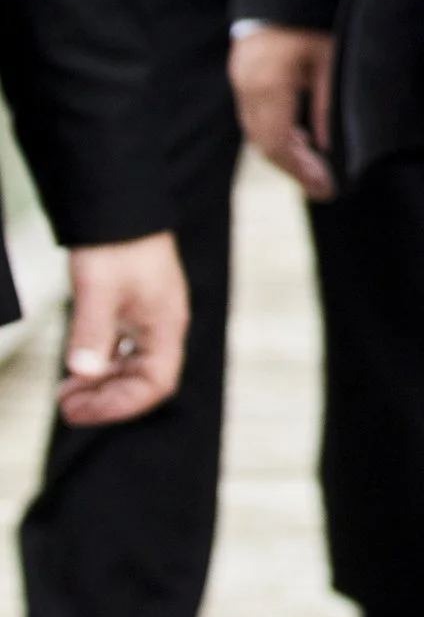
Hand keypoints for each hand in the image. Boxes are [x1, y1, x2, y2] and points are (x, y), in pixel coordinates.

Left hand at [56, 231, 188, 425]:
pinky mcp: (135, 310)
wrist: (120, 204)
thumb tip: (82, 374)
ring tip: (66, 393)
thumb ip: (91, 333)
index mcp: (165, 325)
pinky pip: (124, 352)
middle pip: (144, 382)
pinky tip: (77, 369)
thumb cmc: (115, 245)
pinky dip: (102, 366)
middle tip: (66, 407)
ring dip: (102, 386)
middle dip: (106, 400)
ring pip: (133, 368)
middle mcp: (162, 327)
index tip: (81, 411)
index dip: (120, 406)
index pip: (155, 384)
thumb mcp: (98, 289)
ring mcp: (150, 319)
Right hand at [230, 25, 335, 199]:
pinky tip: (297, 135)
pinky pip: (253, 113)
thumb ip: (326, 107)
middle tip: (322, 184)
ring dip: (282, 149)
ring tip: (313, 163)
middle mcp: (247, 86)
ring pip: (256, 130)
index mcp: (268, 85)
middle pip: (263, 142)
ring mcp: (240, 78)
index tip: (326, 189)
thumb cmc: (313, 18)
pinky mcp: (241, 70)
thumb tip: (324, 148)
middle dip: (292, 167)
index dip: (301, 171)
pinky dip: (274, 130)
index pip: (278, 145)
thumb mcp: (330, 61)